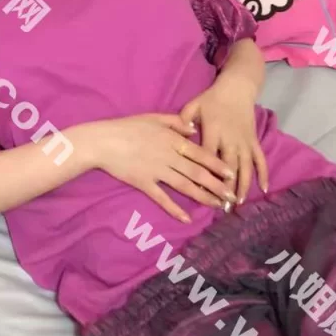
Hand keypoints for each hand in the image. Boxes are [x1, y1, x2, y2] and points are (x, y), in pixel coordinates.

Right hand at [79, 114, 236, 222]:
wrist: (103, 141)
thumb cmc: (127, 127)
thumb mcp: (154, 117)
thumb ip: (176, 122)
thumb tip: (195, 129)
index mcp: (172, 140)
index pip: (200, 154)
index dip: (217, 165)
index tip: (231, 174)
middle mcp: (168, 156)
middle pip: (197, 173)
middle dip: (217, 185)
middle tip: (232, 196)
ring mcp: (157, 171)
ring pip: (185, 186)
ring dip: (203, 197)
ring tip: (217, 206)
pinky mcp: (144, 183)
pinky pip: (162, 197)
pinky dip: (175, 208)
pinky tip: (187, 218)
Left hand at [180, 76, 268, 204]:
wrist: (238, 88)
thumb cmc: (211, 99)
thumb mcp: (194, 105)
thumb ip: (183, 119)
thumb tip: (176, 134)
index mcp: (213, 131)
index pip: (207, 155)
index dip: (204, 171)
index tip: (200, 189)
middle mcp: (230, 139)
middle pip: (228, 166)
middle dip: (225, 186)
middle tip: (221, 206)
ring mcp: (244, 141)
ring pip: (245, 166)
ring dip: (243, 185)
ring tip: (239, 203)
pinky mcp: (254, 141)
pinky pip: (260, 159)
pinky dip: (264, 173)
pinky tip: (264, 188)